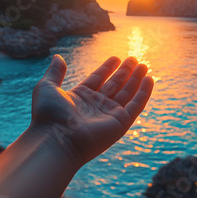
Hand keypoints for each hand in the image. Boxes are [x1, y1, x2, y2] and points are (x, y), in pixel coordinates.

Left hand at [30, 55, 153, 165]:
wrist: (56, 140)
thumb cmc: (48, 116)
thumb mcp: (47, 87)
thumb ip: (55, 73)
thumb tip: (57, 57)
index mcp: (80, 98)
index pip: (97, 79)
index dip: (107, 68)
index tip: (116, 58)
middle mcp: (96, 106)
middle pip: (115, 85)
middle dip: (125, 72)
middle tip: (134, 59)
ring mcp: (109, 115)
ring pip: (127, 93)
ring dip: (136, 79)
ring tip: (144, 64)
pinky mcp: (120, 123)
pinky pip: (136, 106)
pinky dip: (144, 93)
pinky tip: (149, 79)